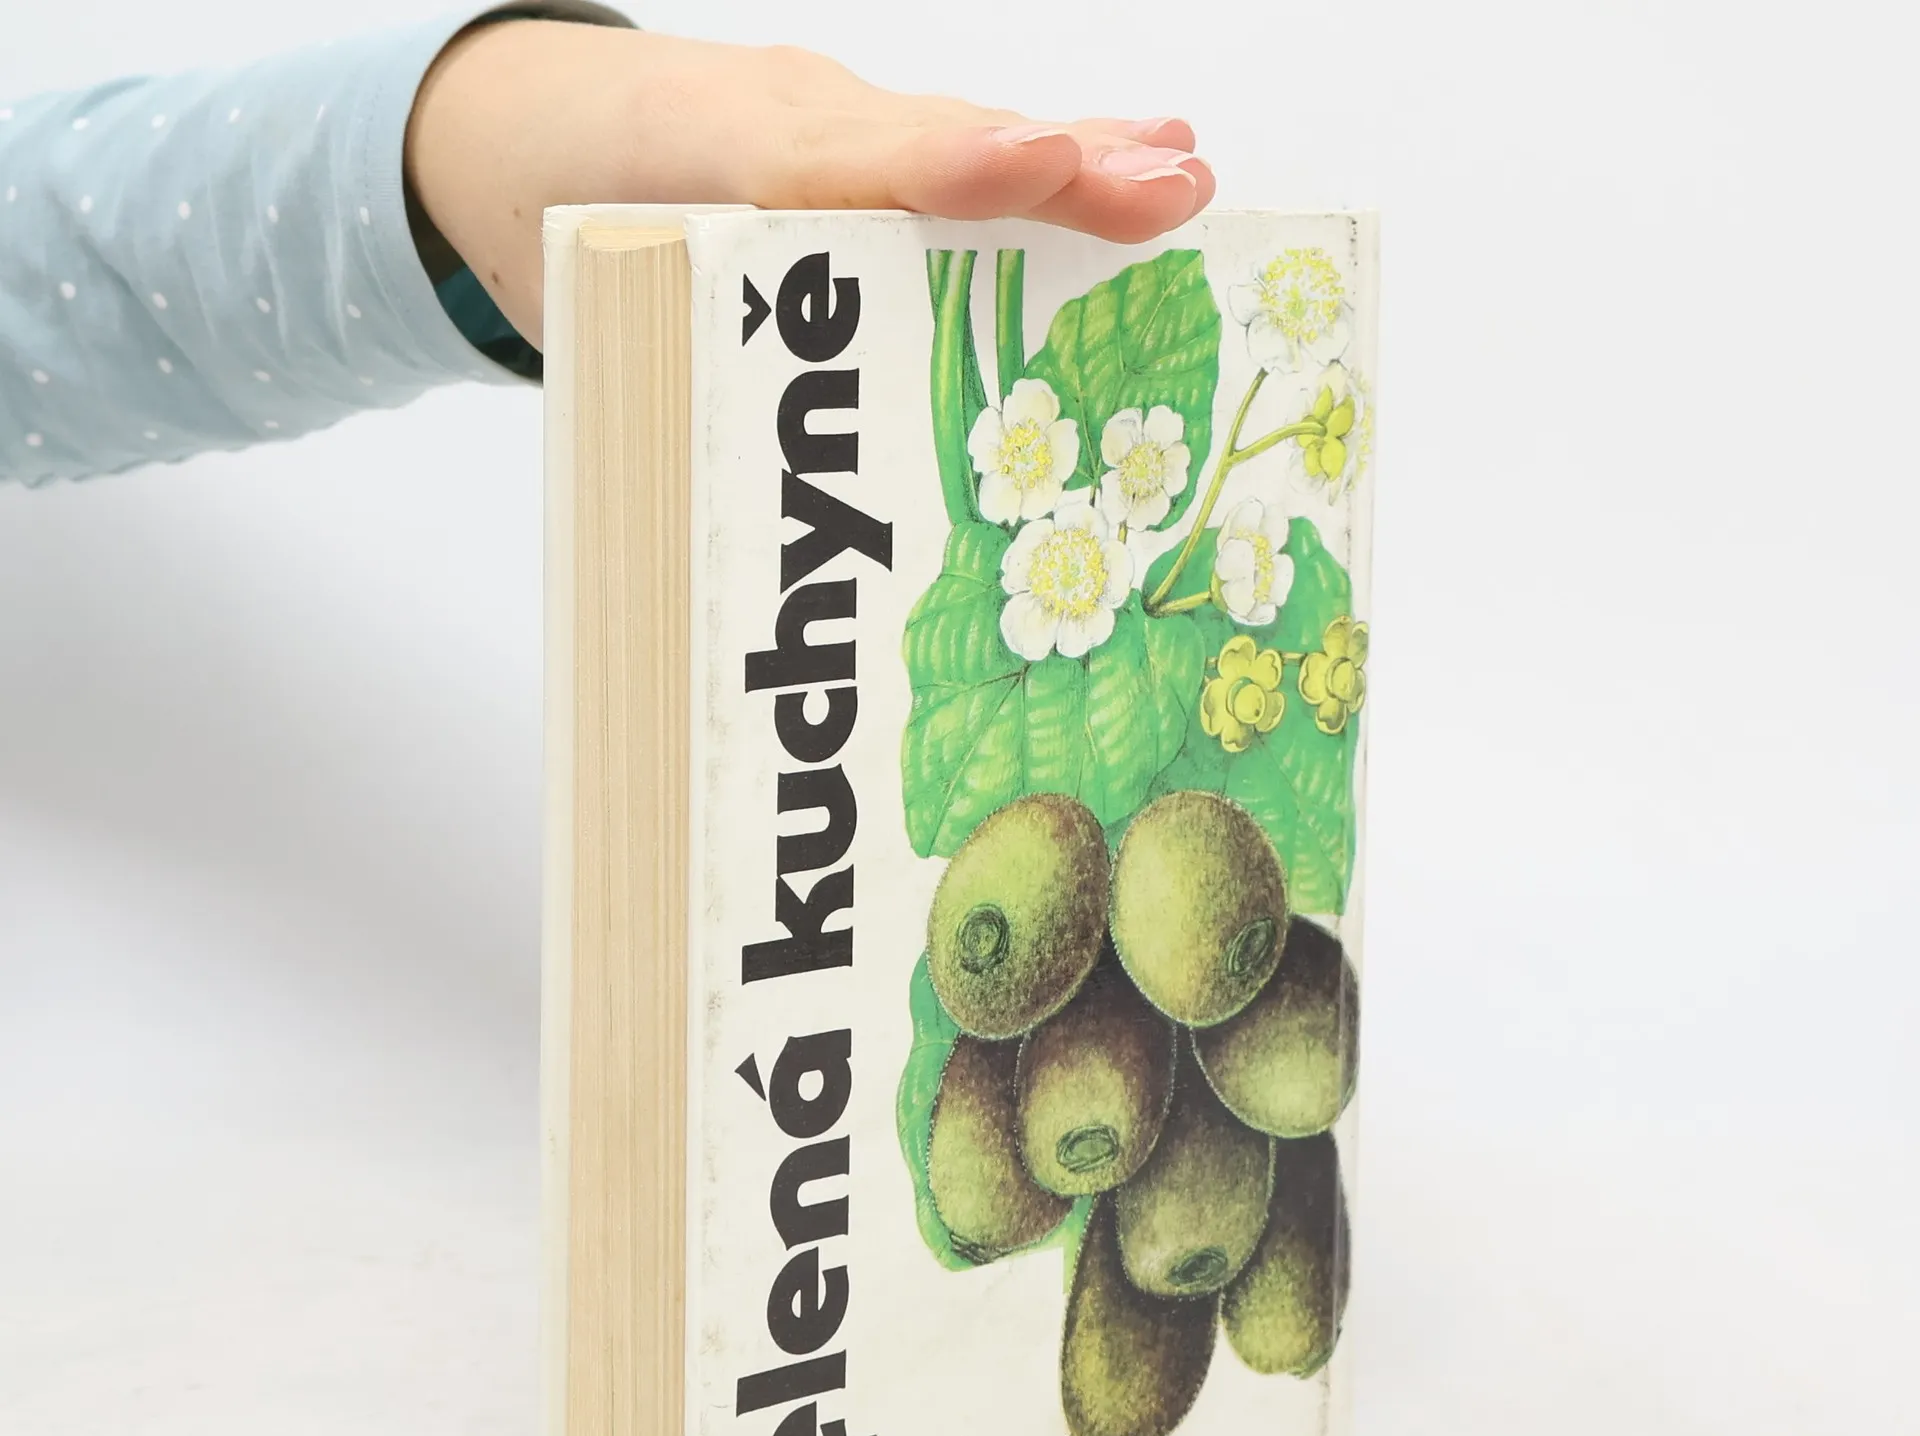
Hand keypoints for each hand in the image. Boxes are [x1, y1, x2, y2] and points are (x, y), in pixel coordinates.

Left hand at [405, 23, 1214, 350]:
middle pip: (924, 152)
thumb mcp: (595, 334)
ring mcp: (831, 131)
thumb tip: (748, 574)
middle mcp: (782, 138)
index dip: (933, 170)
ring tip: (1179, 173)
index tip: (1030, 164)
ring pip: (956, 146)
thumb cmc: (568, 239)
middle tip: (1160, 191)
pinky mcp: (858, 149)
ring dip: (1074, 162)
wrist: (522, 139)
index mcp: (701, 171)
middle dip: (1044, 174)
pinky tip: (1136, 160)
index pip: (823, 165)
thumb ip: (656, 410)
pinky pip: (957, 160)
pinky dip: (1046, 165)